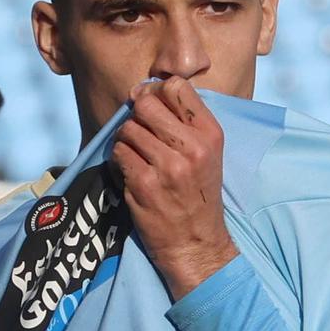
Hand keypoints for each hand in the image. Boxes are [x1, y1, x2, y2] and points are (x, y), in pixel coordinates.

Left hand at [113, 77, 239, 297]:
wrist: (195, 244)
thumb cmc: (196, 196)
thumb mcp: (206, 154)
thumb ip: (182, 122)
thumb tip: (142, 90)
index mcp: (211, 134)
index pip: (176, 86)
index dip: (155, 92)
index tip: (149, 107)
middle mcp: (193, 147)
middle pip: (146, 104)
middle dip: (136, 115)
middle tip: (139, 134)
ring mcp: (168, 166)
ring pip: (128, 128)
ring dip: (126, 140)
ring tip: (137, 157)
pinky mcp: (144, 184)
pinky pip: (118, 152)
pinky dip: (118, 160)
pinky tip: (130, 172)